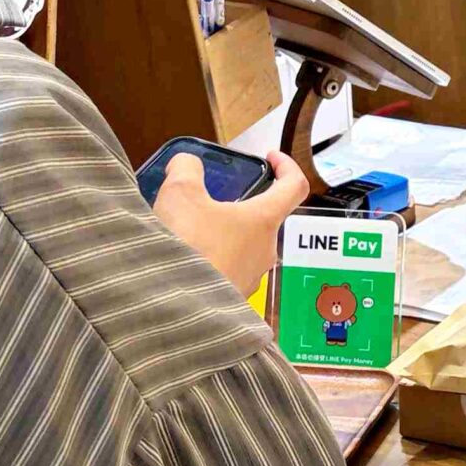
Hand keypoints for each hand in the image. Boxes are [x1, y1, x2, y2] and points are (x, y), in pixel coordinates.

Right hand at [155, 150, 309, 298]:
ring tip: (188, 231)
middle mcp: (265, 251)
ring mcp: (251, 278)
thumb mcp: (180, 194)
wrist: (171, 309)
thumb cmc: (187, 247)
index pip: (294, 186)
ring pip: (243, 247)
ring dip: (222, 235)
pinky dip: (211, 260)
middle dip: (240, 206)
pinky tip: (183, 258)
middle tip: (209, 200)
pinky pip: (227, 272)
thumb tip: (186, 164)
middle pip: (263, 219)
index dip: (287, 166)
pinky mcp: (232, 299)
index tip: (271, 157)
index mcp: (263, 221)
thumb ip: (186, 169)